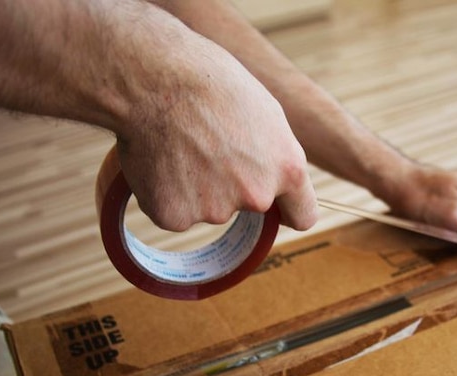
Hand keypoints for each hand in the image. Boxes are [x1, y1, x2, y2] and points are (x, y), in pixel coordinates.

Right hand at [113, 29, 316, 232]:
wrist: (154, 78)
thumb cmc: (210, 82)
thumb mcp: (266, 113)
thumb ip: (276, 156)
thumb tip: (274, 179)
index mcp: (288, 170)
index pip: (302, 216)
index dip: (288, 210)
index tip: (278, 208)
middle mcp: (257, 196)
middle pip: (250, 207)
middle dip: (234, 186)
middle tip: (209, 146)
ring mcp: (215, 210)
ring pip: (209, 207)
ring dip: (197, 187)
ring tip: (181, 144)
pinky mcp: (175, 216)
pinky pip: (174, 211)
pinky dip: (166, 193)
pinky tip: (160, 160)